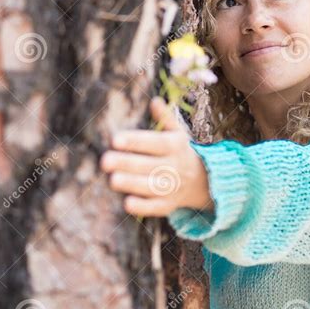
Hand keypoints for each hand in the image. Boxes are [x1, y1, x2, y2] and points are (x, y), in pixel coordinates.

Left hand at [99, 97, 213, 217]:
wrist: (204, 181)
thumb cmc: (180, 151)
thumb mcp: (177, 133)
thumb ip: (166, 117)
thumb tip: (155, 101)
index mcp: (175, 145)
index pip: (155, 142)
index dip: (135, 141)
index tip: (115, 140)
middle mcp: (175, 166)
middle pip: (149, 165)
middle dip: (127, 163)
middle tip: (105, 161)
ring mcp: (173, 187)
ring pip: (152, 186)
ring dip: (132, 184)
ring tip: (113, 180)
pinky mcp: (169, 205)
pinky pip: (156, 207)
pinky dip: (143, 207)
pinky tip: (128, 203)